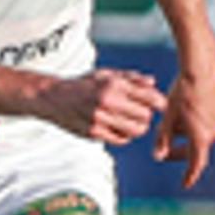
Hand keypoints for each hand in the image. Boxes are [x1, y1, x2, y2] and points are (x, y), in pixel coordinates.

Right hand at [38, 67, 166, 145]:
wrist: (55, 98)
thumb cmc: (84, 84)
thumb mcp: (106, 74)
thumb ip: (131, 78)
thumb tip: (152, 83)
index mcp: (113, 84)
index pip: (149, 98)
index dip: (160, 103)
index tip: (159, 105)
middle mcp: (107, 101)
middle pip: (145, 116)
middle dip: (147, 115)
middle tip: (142, 112)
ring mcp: (100, 119)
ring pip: (136, 131)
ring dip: (138, 127)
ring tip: (132, 122)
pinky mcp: (94, 133)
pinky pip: (121, 140)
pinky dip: (125, 136)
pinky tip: (120, 128)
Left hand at [153, 61, 214, 188]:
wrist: (200, 67)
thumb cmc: (180, 92)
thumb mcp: (167, 116)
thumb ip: (163, 138)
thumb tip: (157, 156)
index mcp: (201, 137)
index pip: (196, 164)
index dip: (189, 176)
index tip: (184, 184)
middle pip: (197, 149)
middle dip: (180, 150)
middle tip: (164, 149)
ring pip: (202, 133)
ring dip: (188, 133)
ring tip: (173, 121)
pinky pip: (210, 119)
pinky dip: (198, 120)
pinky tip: (188, 108)